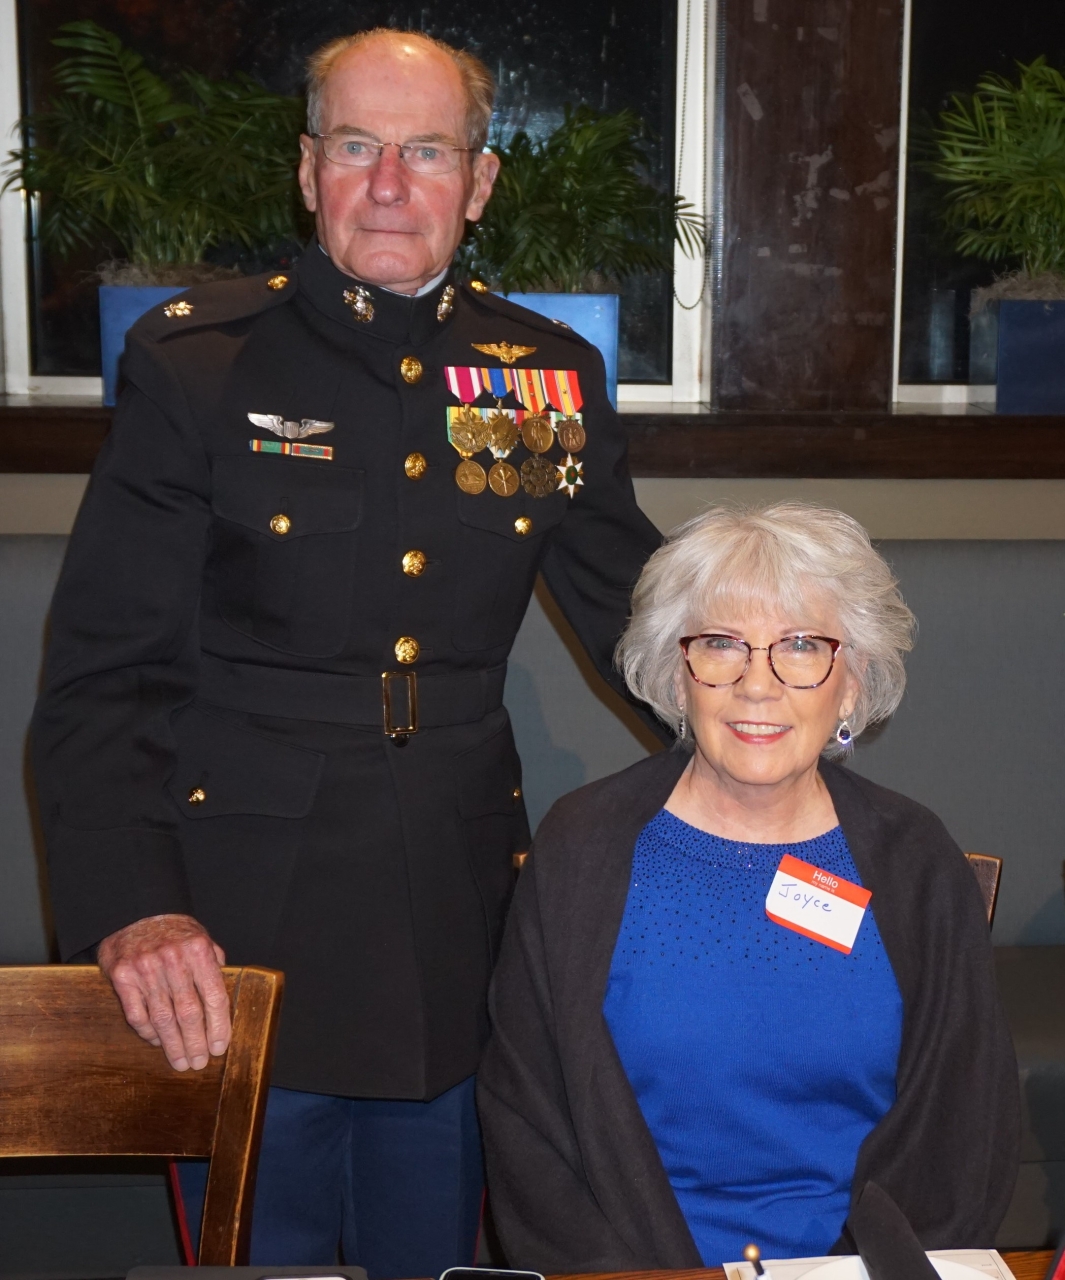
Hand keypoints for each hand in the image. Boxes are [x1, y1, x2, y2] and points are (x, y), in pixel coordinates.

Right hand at [97, 913, 229, 1070]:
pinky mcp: (122, 976)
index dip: (218, 1026)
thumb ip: (214, 966)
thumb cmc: (174, 931)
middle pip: (188, 1012)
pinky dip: (148, 1032)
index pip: (214, 996)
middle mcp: (172, 959)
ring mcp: (145, 968)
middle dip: (196, 1043)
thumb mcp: (202, 938)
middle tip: (199, 1063)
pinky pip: (137, 1014)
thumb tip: (223, 999)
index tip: (219, 1047)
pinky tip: (158, 1042)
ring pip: (162, 1018)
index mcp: (198, 950)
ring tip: (181, 1062)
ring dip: (173, 1045)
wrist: (135, 911)